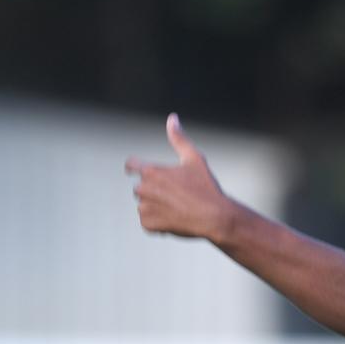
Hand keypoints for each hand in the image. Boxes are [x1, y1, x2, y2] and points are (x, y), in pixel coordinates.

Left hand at [125, 114, 233, 241]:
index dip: (134, 166)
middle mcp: (144, 189)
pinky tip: (175, 219)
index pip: (131, 165)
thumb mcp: (194, 159)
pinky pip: (147, 221)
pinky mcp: (148, 225)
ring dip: (156, 206)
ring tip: (178, 208)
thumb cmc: (206, 186)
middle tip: (176, 194)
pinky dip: (157, 222)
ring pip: (144, 204)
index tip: (136, 169)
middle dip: (154, 189)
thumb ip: (179, 139)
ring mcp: (145, 208)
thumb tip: (172, 118)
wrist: (214, 218)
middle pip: (141, 187)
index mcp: (151, 171)